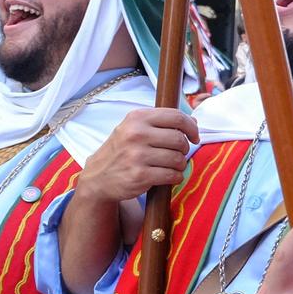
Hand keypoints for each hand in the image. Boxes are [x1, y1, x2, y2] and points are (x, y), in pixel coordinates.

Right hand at [73, 108, 196, 207]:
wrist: (98, 177)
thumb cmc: (122, 151)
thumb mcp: (135, 129)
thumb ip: (162, 123)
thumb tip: (194, 121)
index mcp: (137, 118)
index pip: (176, 117)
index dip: (191, 127)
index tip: (194, 136)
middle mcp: (136, 134)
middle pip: (179, 139)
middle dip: (184, 149)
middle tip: (176, 154)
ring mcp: (137, 155)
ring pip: (178, 159)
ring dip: (179, 165)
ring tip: (170, 166)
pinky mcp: (140, 176)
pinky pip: (172, 175)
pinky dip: (175, 177)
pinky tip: (167, 176)